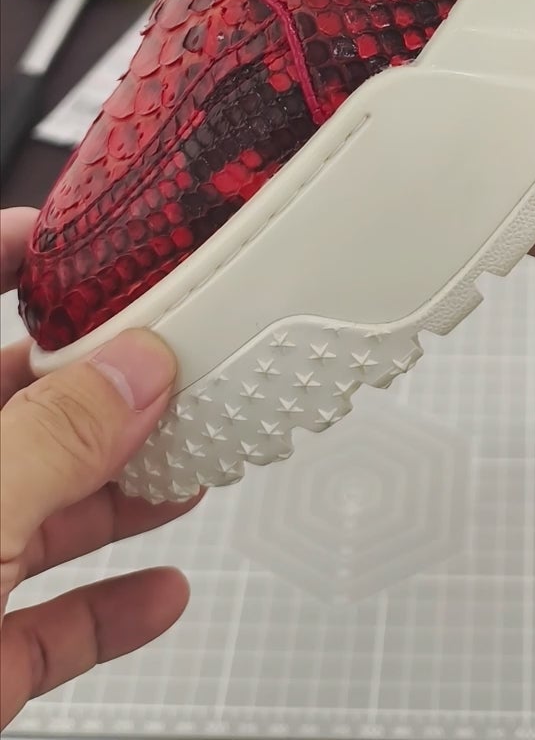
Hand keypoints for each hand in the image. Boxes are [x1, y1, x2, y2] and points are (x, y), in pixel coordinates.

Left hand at [1, 210, 193, 728]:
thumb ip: (52, 439)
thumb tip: (135, 366)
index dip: (8, 260)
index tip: (83, 237)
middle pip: (8, 411)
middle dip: (98, 384)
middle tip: (175, 358)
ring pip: (33, 513)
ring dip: (120, 492)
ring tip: (191, 460)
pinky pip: (38, 622)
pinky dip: (103, 609)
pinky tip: (157, 592)